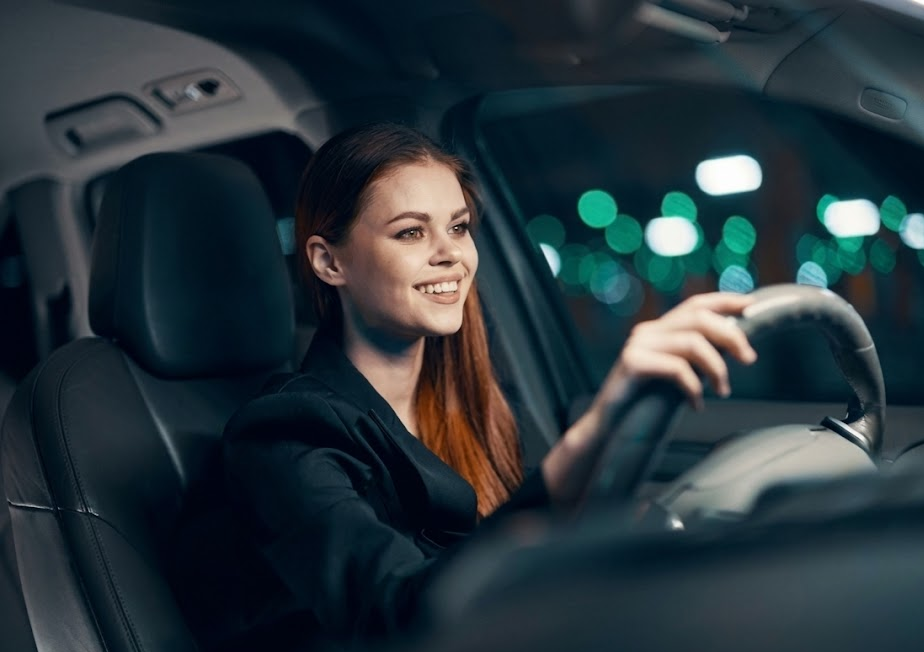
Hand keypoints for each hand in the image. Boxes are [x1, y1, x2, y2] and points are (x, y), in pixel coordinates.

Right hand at [542, 291, 756, 508]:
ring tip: (723, 391)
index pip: (695, 304)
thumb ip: (697, 358)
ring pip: (693, 342)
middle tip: (749, 359)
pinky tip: (696, 405)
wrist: (610, 427)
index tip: (752, 304)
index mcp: (660, 330)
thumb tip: (736, 349)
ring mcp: (638, 345)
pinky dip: (694, 388)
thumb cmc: (646, 404)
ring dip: (717, 368)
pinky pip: (677, 368)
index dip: (725, 300)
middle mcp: (648, 331)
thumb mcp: (678, 376)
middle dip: (731, 336)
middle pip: (699, 317)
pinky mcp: (632, 363)